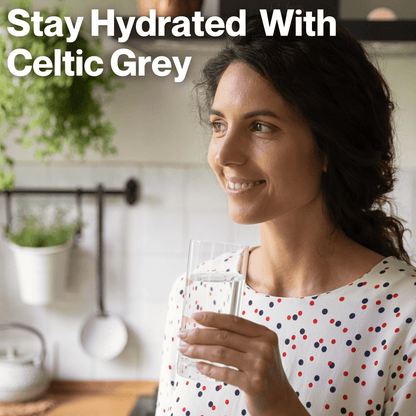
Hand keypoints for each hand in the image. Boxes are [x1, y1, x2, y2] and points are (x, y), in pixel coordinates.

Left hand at [177, 311, 307, 415]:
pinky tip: (198, 366)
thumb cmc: (262, 370)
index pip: (234, 321)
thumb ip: (238, 336)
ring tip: (184, 350)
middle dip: (199, 334)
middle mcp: (264, 347)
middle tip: (183, 335)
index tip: (195, 317)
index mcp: (264, 334)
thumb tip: (204, 327)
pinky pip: (224, 373)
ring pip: (220, 353)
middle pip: (224, 336)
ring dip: (198, 350)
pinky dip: (208, 369)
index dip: (212, 317)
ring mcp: (260, 366)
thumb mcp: (257, 348)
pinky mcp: (253, 384)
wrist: (278, 400)